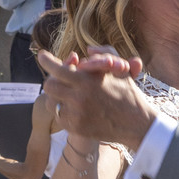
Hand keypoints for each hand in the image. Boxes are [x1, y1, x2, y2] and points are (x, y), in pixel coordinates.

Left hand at [38, 48, 154, 144]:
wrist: (136, 125)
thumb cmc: (128, 94)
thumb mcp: (120, 69)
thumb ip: (104, 53)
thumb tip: (86, 50)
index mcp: (88, 81)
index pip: (57, 69)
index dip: (46, 61)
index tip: (42, 55)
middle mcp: (79, 98)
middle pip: (49, 86)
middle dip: (53, 79)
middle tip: (59, 78)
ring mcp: (76, 115)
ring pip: (52, 102)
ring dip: (57, 95)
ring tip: (67, 93)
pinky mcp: (76, 128)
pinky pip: (59, 117)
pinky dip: (63, 110)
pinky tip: (73, 107)